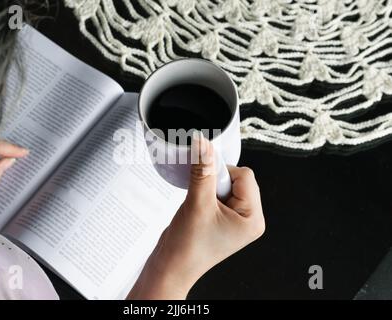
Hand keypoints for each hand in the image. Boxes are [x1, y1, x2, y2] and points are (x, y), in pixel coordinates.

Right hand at [128, 134, 264, 298]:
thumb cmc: (188, 247)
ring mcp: (235, 218)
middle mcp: (248, 218)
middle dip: (215, 181)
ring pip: (225, 184)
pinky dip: (204, 192)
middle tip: (201, 197)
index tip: (205, 179)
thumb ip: (202, 170)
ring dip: (208, 186)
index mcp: (253, 219)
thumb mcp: (197, 203)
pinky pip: (217, 193)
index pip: (246, 176)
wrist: (171, 267)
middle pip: (237, 179)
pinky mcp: (222, 217)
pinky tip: (195, 205)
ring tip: (197, 204)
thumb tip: (203, 143)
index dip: (223, 173)